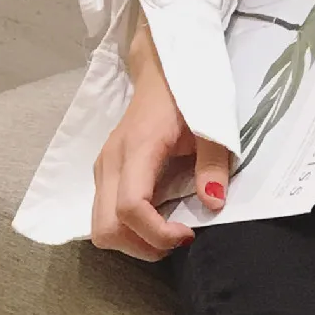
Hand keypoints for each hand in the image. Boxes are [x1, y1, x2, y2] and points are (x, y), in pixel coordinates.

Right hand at [91, 17, 234, 259]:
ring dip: (134, 242)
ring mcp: (104, 169)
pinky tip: (156, 219)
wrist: (162, 68)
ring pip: (101, 229)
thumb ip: (212, 163)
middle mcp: (111, 162)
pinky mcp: (106, 174)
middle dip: (142, 246)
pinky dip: (130, 230)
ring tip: (166, 232)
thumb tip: (213, 202)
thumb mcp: (211, 123)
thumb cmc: (187, 92)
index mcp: (137, 148)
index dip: (158, 233)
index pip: (130, 208)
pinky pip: (105, 216)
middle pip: (106, 229)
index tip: (188, 233)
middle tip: (176, 239)